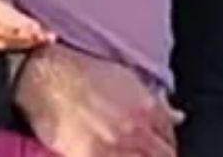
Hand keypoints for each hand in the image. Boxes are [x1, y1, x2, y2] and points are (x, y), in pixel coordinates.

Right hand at [0, 0, 54, 51]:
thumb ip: (10, 0)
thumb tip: (28, 7)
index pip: (10, 18)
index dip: (25, 24)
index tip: (38, 28)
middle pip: (12, 34)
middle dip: (32, 36)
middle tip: (50, 36)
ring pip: (9, 44)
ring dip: (27, 43)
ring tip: (44, 41)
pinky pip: (2, 47)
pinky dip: (16, 46)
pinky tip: (28, 44)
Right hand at [15, 42, 183, 156]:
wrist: (45, 76)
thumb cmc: (82, 73)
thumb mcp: (126, 78)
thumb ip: (155, 102)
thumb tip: (178, 117)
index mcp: (147, 107)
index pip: (171, 139)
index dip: (165, 148)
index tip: (158, 151)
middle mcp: (137, 128)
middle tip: (141, 152)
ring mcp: (116, 145)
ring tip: (122, 151)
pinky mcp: (92, 156)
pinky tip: (107, 154)